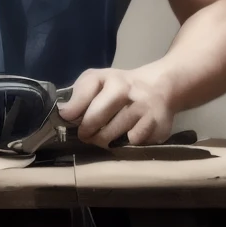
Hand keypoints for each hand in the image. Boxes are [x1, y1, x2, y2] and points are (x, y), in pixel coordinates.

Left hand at [59, 66, 175, 147]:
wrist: (161, 87)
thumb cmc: (121, 86)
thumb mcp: (98, 79)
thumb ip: (80, 94)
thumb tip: (64, 113)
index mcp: (115, 82)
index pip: (86, 107)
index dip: (75, 119)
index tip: (72, 121)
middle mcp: (132, 96)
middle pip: (98, 128)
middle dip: (88, 134)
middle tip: (87, 134)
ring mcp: (147, 114)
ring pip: (115, 140)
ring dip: (105, 142)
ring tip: (104, 137)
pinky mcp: (159, 129)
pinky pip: (133, 146)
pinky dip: (125, 146)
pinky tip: (124, 139)